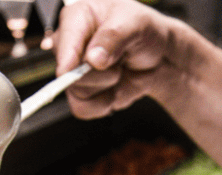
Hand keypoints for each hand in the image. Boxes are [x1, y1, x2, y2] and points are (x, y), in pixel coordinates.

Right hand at [53, 0, 184, 118]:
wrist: (157, 57)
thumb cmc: (144, 31)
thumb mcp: (136, 23)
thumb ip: (114, 36)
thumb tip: (92, 59)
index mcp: (77, 17)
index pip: (64, 42)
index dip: (68, 58)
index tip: (76, 68)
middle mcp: (70, 45)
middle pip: (69, 73)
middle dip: (100, 73)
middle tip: (120, 59)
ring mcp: (73, 71)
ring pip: (77, 93)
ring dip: (105, 87)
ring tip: (118, 69)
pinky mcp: (80, 94)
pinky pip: (82, 109)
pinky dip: (102, 104)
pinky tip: (113, 88)